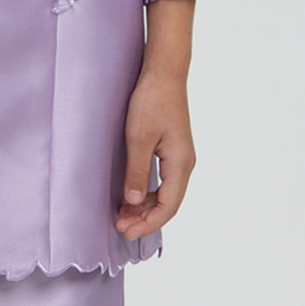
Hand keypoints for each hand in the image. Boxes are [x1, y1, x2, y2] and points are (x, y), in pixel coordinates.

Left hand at [116, 69, 195, 239]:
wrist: (164, 73)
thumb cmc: (151, 101)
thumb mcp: (138, 138)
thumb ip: (136, 171)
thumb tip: (132, 202)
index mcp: (180, 164)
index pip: (168, 207)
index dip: (148, 224)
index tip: (127, 232)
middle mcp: (184, 164)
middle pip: (168, 203)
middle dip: (145, 219)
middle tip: (120, 227)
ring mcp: (179, 157)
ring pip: (164, 193)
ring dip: (144, 207)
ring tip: (121, 215)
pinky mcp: (172, 150)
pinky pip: (162, 181)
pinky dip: (146, 192)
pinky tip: (130, 196)